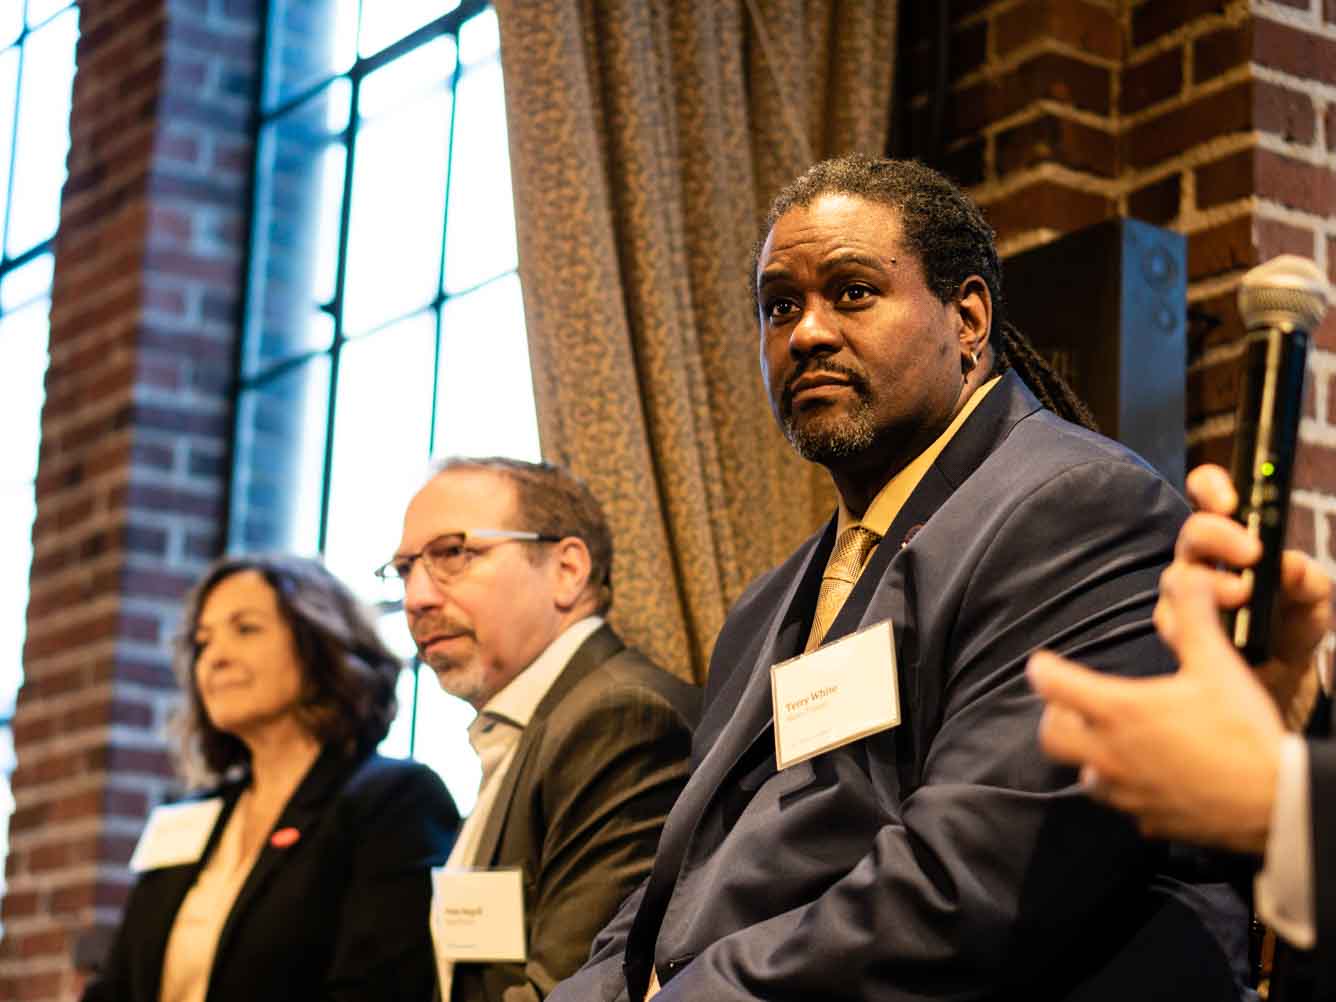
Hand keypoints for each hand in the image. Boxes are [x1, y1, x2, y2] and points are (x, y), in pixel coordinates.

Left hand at [1029, 562, 1283, 851]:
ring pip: (1085, 775)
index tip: (1041, 663)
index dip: (1042, 669)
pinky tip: (1149, 778)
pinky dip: (1127, 789)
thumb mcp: (1216, 664)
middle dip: (1056, 717)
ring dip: (1089, 757)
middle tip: (1070, 704)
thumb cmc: (1242, 729)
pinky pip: (1124, 804)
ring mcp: (1127, 792)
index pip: (1052, 685)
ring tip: (1110, 742)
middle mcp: (1110, 754)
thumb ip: (1193, 620)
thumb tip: (1186, 578)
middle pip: (1051, 737)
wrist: (1276, 800)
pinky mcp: (1149, 819)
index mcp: (1118, 711)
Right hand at [1170, 464, 1329, 723]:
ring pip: (1178, 576)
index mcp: (1229, 534)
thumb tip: (1286, 564)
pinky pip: (1170, 619)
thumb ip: (1307, 577)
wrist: (1282, 674)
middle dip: (1218, 535)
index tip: (1232, 502)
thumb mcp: (1312, 596)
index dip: (1211, 486)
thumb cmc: (1291, 621)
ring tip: (1243, 594)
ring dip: (1212, 582)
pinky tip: (1221, 630)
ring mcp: (1182, 594)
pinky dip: (1194, 621)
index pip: (1206, 493)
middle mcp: (1199, 558)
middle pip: (1191, 533)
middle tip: (1251, 553)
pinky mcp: (1177, 629)